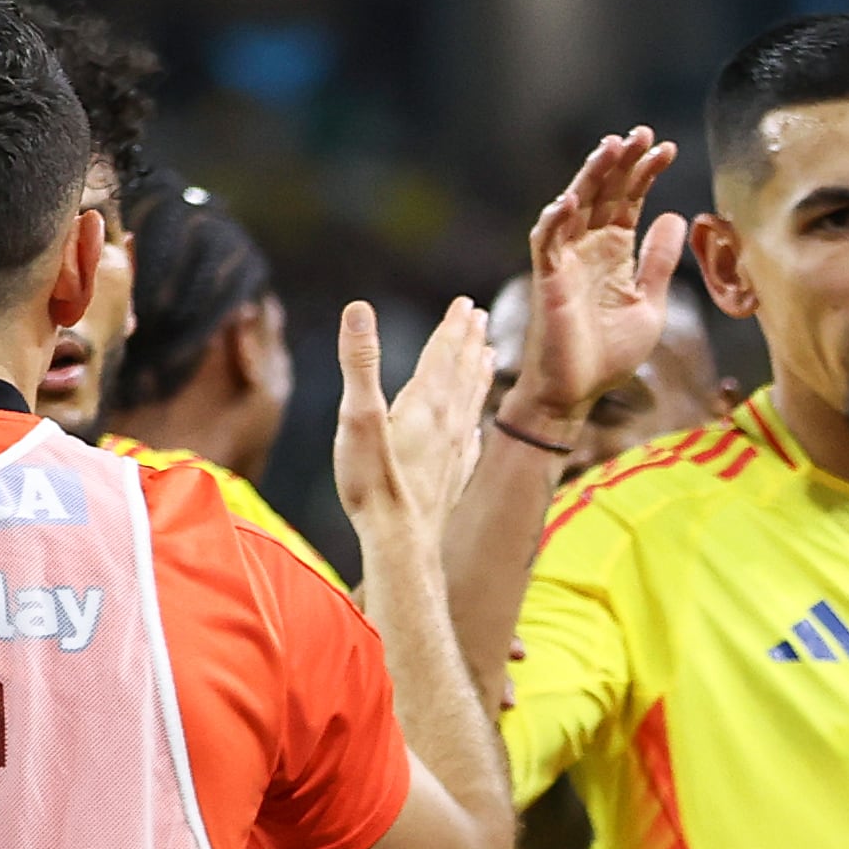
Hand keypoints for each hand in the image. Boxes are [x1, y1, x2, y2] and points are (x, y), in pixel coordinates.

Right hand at [336, 297, 490, 548]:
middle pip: (462, 373)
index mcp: (426, 403)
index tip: (465, 304)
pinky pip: (469, 444)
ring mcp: (454, 453)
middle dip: (470, 344)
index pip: (443, 354)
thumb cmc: (375, 485)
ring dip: (478, 377)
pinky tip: (475, 428)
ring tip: (489, 357)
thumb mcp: (358, 417)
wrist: (402, 544)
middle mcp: (448, 424)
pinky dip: (473, 426)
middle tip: (480, 319)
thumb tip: (358, 310)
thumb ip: (359, 363)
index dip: (453, 326)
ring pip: (471, 404)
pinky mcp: (452, 480)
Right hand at [508, 129, 688, 433]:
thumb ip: (659, 262)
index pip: (630, 199)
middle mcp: (589, 247)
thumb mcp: (649, 304)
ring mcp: (566, 259)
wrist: (576, 392)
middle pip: (604, 192)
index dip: (646, 173)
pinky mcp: (548, 278)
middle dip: (622, 161)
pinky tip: (571, 199)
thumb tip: (676, 216)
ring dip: (591, 176)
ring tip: (611, 148)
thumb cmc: (608, 355)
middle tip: (642, 133)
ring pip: (575, 205)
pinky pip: (547, 241)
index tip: (667, 149)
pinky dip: (555, 219)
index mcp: (614, 250)